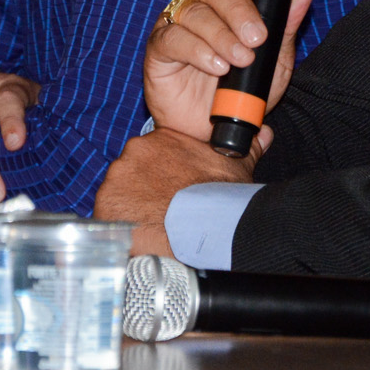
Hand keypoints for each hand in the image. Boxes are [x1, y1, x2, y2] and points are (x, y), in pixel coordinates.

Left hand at [94, 126, 261, 257]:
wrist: (197, 232)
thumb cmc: (217, 201)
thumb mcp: (238, 170)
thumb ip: (247, 148)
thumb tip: (264, 133)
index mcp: (163, 139)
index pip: (157, 152)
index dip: (164, 173)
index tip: (172, 189)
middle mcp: (135, 151)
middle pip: (135, 171)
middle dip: (145, 189)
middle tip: (162, 209)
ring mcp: (117, 177)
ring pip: (121, 191)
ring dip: (132, 206)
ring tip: (152, 225)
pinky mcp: (105, 203)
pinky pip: (109, 213)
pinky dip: (120, 223)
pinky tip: (138, 235)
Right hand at [144, 0, 312, 139]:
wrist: (214, 132)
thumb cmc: (243, 91)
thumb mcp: (274, 61)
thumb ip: (286, 24)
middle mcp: (200, 4)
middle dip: (239, 9)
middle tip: (257, 37)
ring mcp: (177, 23)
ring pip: (195, 11)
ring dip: (221, 34)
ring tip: (240, 60)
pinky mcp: (159, 47)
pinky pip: (172, 37)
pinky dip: (197, 50)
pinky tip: (216, 66)